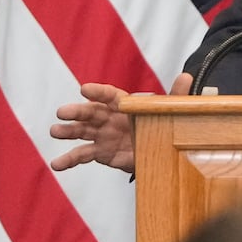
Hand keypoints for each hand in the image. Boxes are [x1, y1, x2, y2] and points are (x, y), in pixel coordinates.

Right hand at [48, 74, 195, 173]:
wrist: (159, 151)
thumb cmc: (161, 125)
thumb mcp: (170, 113)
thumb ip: (176, 97)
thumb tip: (186, 77)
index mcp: (125, 105)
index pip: (110, 96)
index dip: (98, 92)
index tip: (84, 89)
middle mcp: (110, 117)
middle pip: (91, 112)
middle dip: (76, 111)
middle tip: (62, 112)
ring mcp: (102, 134)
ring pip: (81, 131)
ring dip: (67, 131)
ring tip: (55, 131)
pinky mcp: (100, 152)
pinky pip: (82, 155)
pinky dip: (68, 160)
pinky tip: (56, 164)